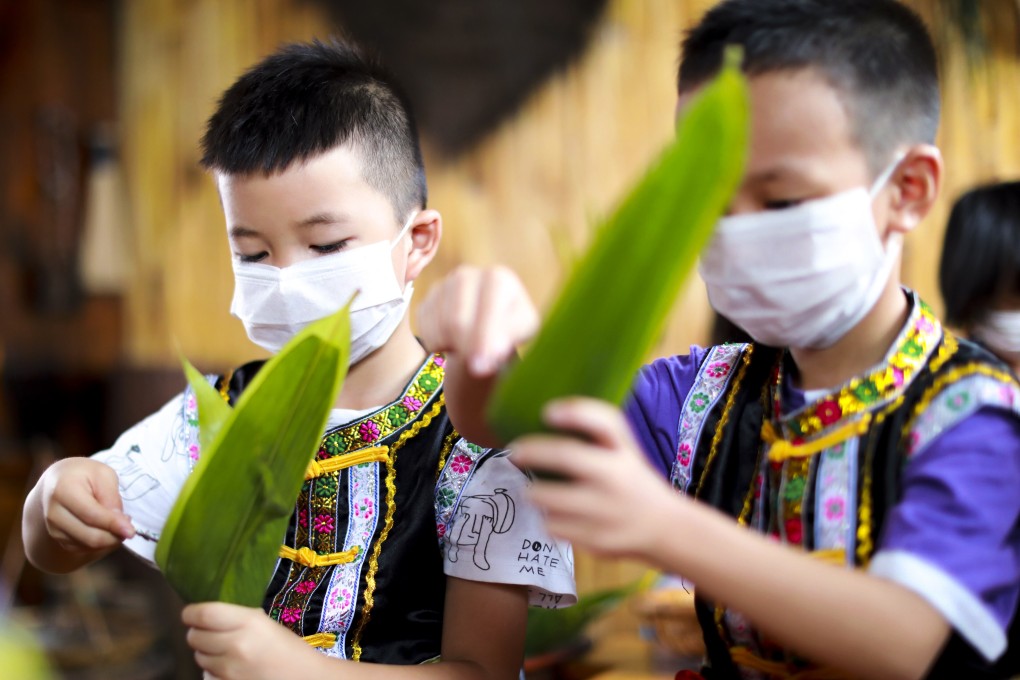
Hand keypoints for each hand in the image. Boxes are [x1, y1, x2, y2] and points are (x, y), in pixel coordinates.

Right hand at [36, 458, 134, 555]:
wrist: (55, 482)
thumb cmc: (83, 475)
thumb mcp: (103, 474)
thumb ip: (111, 497)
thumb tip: (120, 522)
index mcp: (63, 491)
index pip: (91, 515)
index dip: (113, 525)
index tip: (131, 531)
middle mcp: (53, 513)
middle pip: (89, 536)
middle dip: (114, 536)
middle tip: (128, 526)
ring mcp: (52, 529)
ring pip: (87, 545)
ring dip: (108, 539)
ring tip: (117, 523)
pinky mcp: (57, 539)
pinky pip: (83, 548)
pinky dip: (99, 543)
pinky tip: (104, 529)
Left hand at [183, 603, 322, 679]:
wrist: (304, 678)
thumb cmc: (288, 649)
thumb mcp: (265, 624)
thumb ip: (236, 619)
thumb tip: (206, 617)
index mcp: (249, 622)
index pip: (204, 614)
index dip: (191, 613)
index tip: (190, 614)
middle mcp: (236, 645)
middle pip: (195, 637)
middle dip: (197, 634)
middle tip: (208, 634)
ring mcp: (230, 670)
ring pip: (199, 658)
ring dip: (206, 653)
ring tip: (224, 652)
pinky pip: (207, 676)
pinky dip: (212, 672)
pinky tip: (229, 669)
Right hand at [415, 265, 537, 376]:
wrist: (489, 320)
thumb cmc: (511, 324)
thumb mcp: (522, 330)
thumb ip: (506, 342)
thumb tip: (481, 363)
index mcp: (497, 278)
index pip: (485, 310)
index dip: (483, 341)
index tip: (482, 367)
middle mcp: (466, 275)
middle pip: (456, 322)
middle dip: (466, 348)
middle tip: (477, 363)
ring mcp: (442, 285)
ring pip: (439, 329)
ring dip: (453, 348)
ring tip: (469, 347)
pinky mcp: (426, 300)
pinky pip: (425, 331)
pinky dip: (438, 345)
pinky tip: (454, 342)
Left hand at [510, 398, 678, 560]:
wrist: (663, 528)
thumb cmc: (632, 480)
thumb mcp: (625, 450)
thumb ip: (598, 430)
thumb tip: (550, 413)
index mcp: (624, 453)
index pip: (605, 423)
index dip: (574, 413)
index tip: (547, 412)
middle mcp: (616, 479)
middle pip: (566, 457)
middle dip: (533, 452)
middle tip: (515, 453)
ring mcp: (606, 512)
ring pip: (550, 498)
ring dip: (534, 493)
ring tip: (533, 492)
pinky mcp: (595, 539)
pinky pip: (554, 526)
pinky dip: (548, 519)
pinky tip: (556, 515)